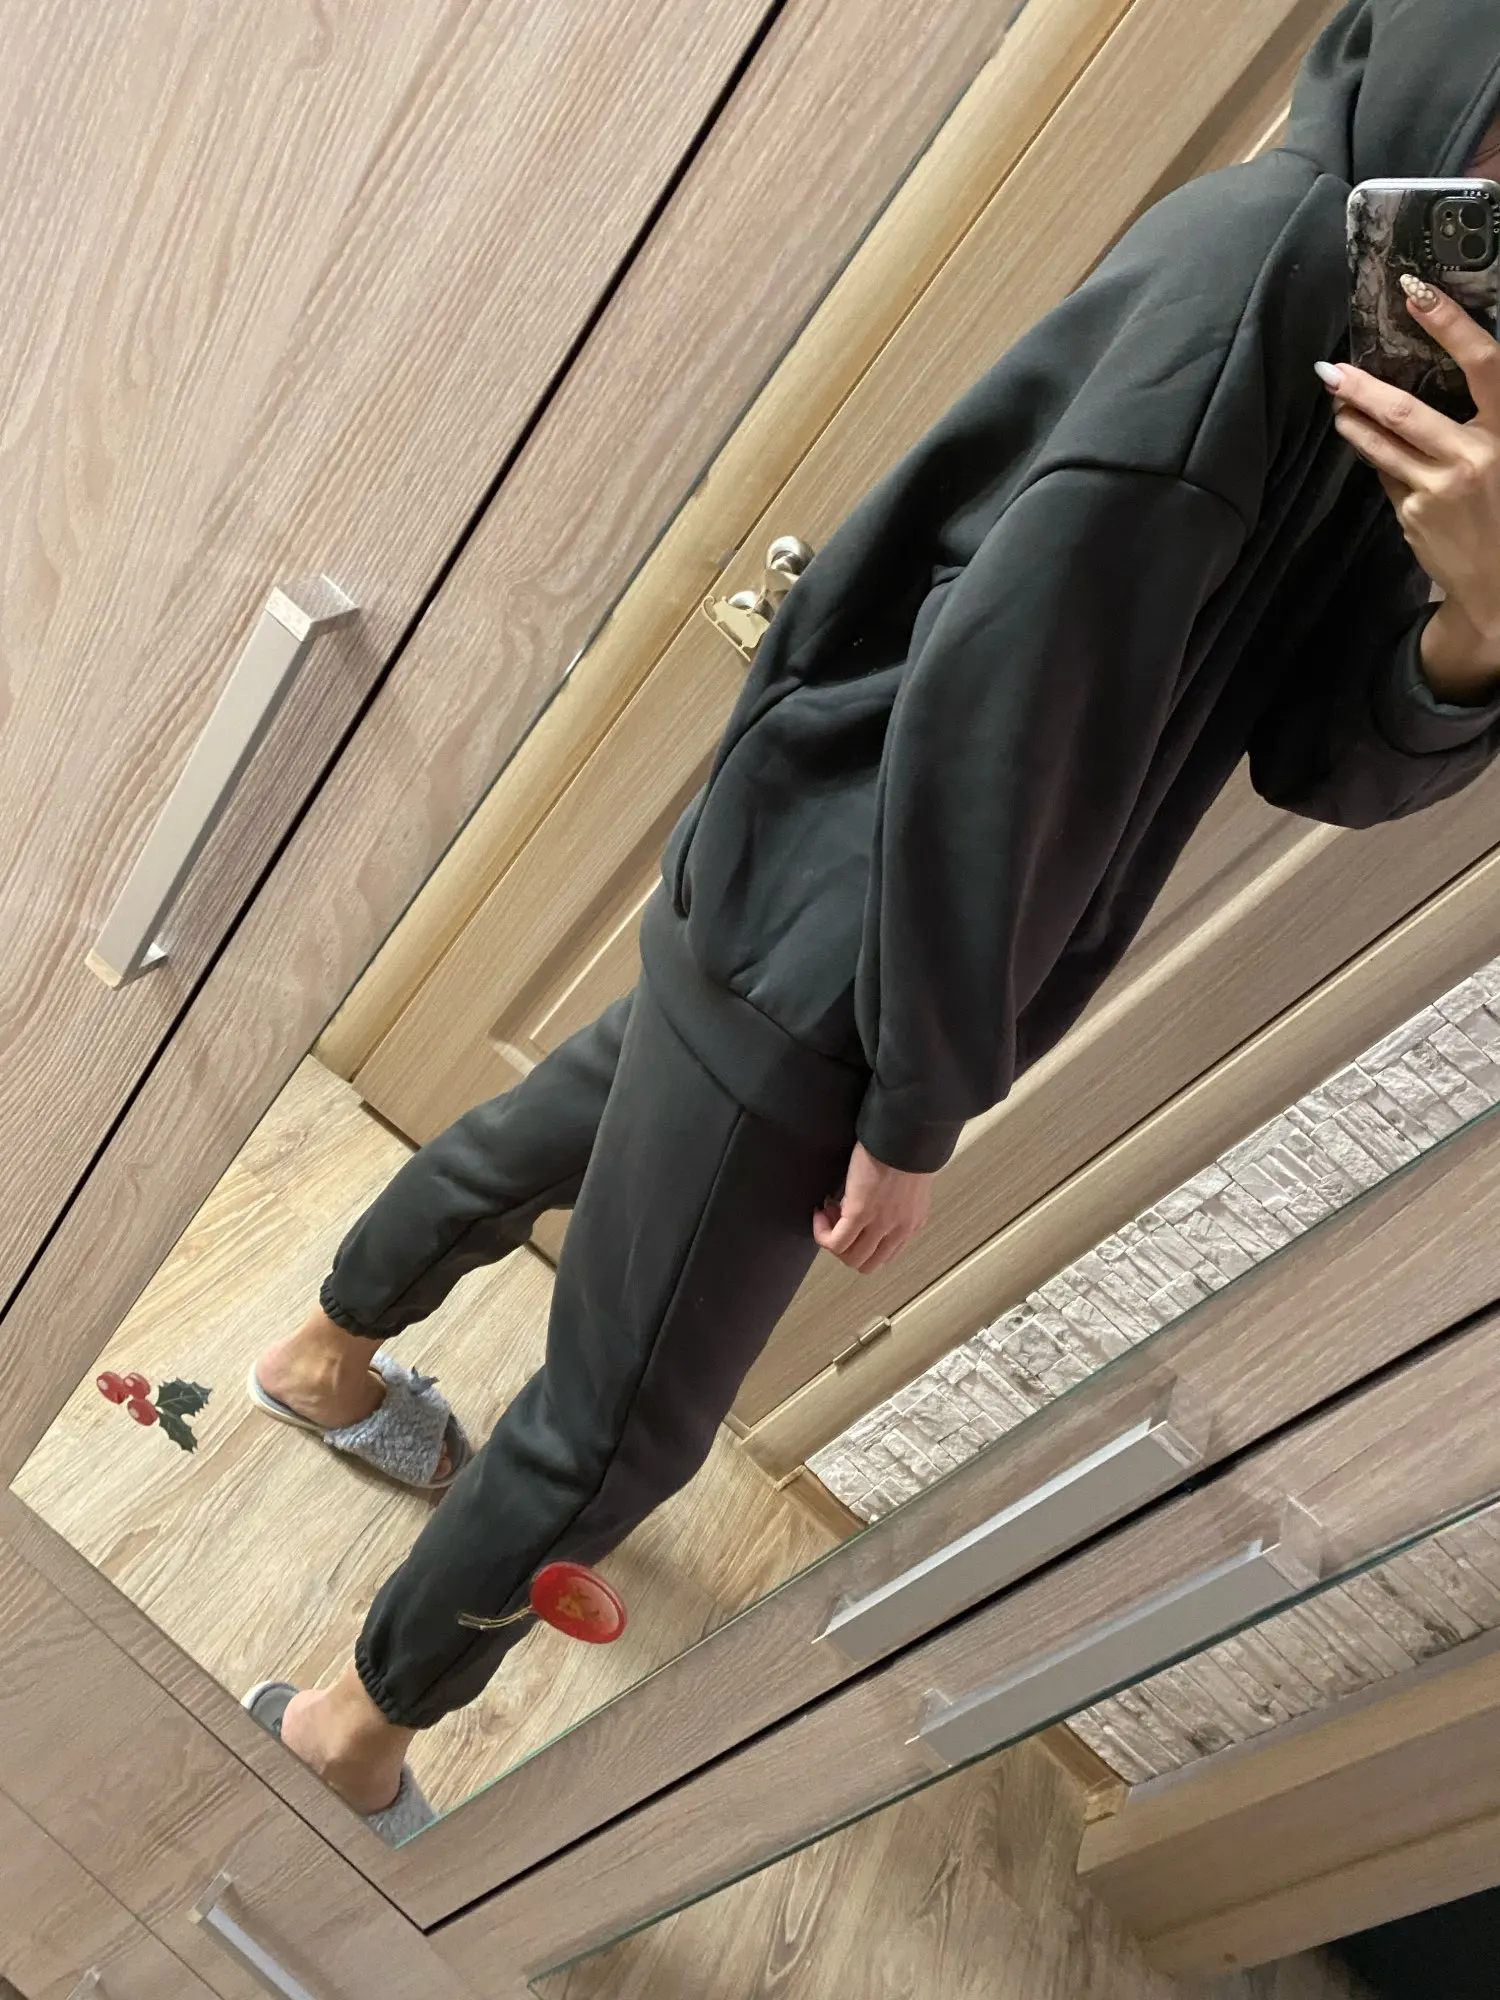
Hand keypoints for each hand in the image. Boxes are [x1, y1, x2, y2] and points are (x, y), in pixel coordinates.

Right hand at [812, 1141, 933, 1271]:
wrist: (905, 1133)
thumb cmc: (905, 1148)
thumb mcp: (907, 1185)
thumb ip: (893, 1203)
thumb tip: (869, 1205)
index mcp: (911, 1223)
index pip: (885, 1256)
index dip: (863, 1244)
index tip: (852, 1222)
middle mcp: (899, 1230)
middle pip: (867, 1264)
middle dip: (847, 1247)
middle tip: (837, 1221)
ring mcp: (881, 1225)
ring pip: (850, 1258)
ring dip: (833, 1241)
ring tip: (827, 1213)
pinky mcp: (861, 1214)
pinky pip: (835, 1242)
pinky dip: (822, 1234)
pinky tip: (819, 1213)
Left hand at [1319, 278, 1499, 699]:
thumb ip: (1484, 423)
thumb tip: (1445, 382)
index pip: (1484, 364)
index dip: (1450, 324)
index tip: (1418, 292)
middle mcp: (1476, 457)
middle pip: (1407, 412)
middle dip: (1364, 387)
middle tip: (1332, 369)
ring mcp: (1438, 490)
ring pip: (1384, 445)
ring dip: (1353, 421)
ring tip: (1336, 401)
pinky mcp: (1413, 516)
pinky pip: (1391, 477)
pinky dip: (1381, 461)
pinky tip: (1375, 450)